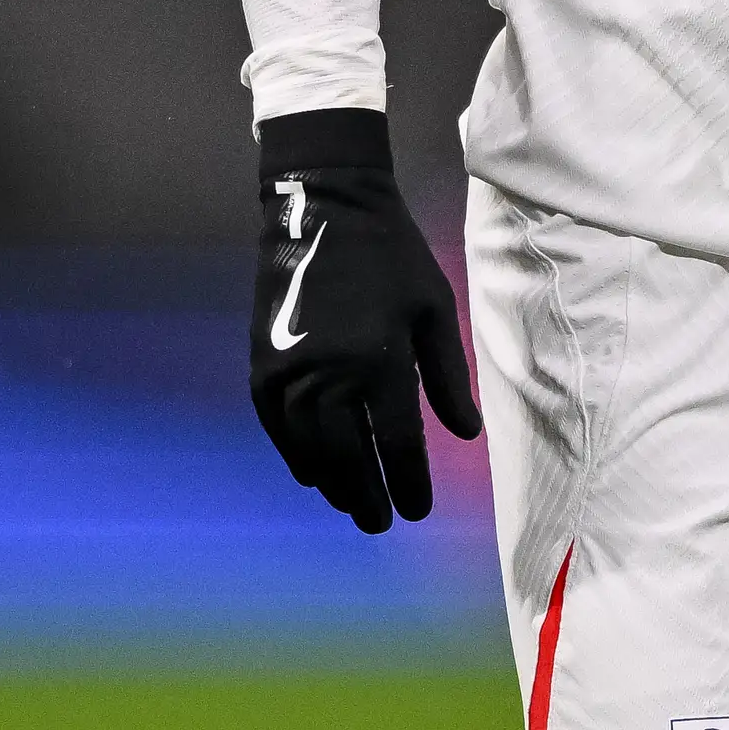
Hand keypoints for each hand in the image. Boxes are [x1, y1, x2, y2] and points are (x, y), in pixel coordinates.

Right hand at [249, 109, 481, 532]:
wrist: (323, 207)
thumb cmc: (391, 255)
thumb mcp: (435, 308)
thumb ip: (449, 376)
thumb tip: (465, 434)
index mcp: (379, 361)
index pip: (397, 445)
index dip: (409, 483)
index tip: (418, 511)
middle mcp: (329, 375)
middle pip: (349, 458)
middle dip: (368, 495)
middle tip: (383, 521)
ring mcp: (290, 372)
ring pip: (309, 450)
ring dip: (332, 483)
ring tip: (353, 504)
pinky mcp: (263, 364)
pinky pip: (277, 427)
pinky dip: (295, 455)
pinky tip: (313, 474)